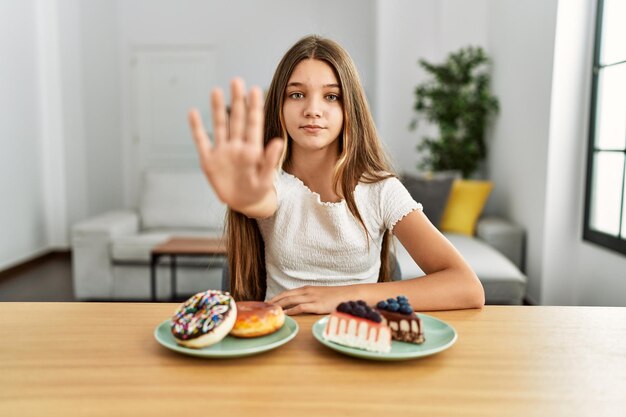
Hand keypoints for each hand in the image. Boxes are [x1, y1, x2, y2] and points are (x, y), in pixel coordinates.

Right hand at [189, 78, 283, 212]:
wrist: (244, 203)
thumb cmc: (259, 190)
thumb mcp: (266, 178)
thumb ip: (271, 160)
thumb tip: (278, 142)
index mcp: (252, 149)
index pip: (253, 124)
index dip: (253, 107)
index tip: (254, 90)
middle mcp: (237, 146)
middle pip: (237, 120)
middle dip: (237, 101)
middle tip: (237, 81)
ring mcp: (222, 152)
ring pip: (220, 126)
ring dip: (218, 109)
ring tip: (216, 90)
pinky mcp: (209, 160)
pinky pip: (202, 141)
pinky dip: (197, 128)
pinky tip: (193, 112)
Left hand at [269, 285, 353, 314]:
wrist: (348, 295)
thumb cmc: (335, 297)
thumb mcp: (319, 295)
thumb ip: (309, 298)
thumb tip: (298, 306)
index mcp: (306, 289)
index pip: (287, 292)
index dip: (276, 297)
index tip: (267, 303)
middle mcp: (307, 291)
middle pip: (285, 295)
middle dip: (274, 301)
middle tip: (263, 307)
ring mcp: (312, 298)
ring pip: (290, 300)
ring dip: (279, 305)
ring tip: (270, 311)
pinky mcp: (317, 305)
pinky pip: (301, 307)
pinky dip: (291, 311)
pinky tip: (285, 315)